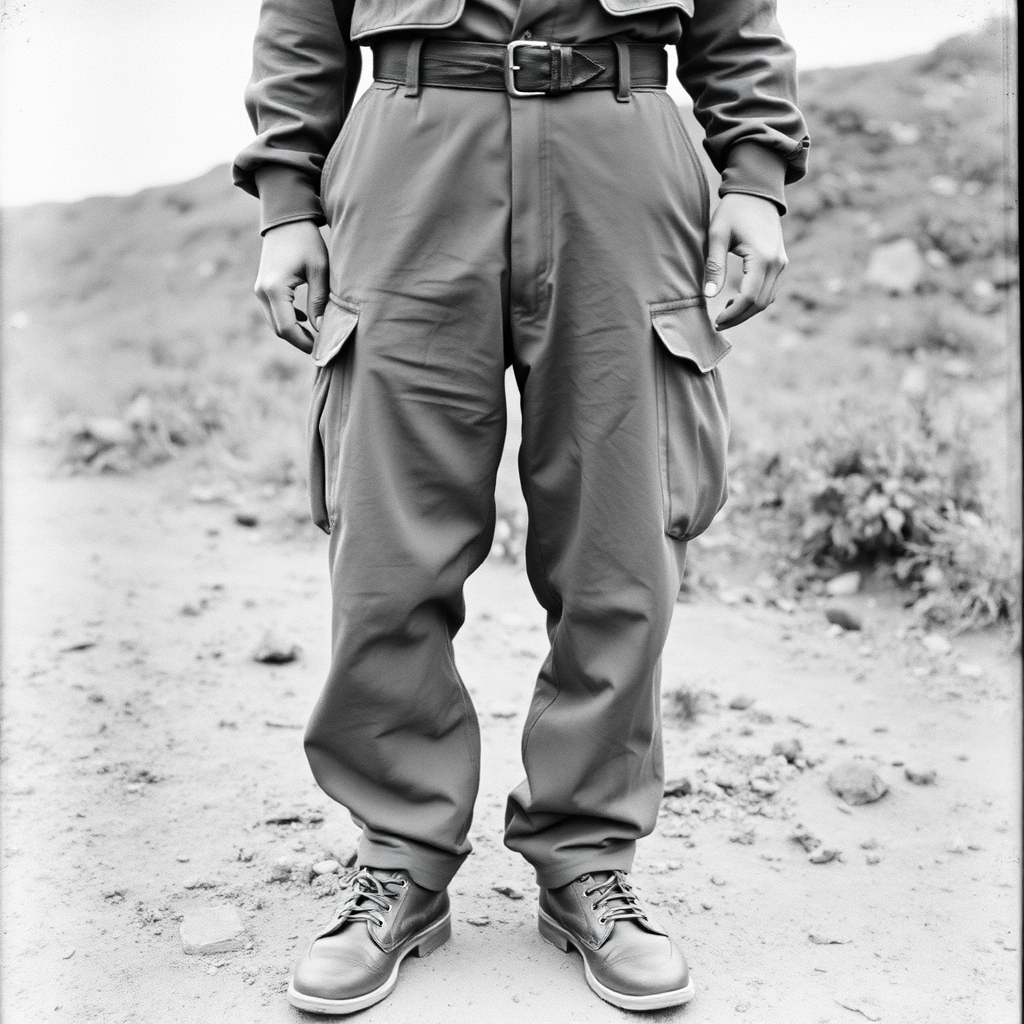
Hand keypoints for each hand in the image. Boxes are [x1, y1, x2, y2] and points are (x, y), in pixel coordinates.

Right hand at [254, 220, 329, 353]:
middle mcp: (262, 292)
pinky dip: (288, 319)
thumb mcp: (319, 270)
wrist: (286, 219)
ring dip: (294, 331)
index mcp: (275, 289)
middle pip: (279, 329)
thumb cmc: (306, 241)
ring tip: (317, 335)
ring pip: (276, 322)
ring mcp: (259, 290)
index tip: (322, 348)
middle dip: (300, 340)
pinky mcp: (262, 287)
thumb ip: (320, 301)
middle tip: (323, 345)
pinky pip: (273, 311)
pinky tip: (305, 319)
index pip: (287, 328)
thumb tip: (322, 328)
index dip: (304, 343)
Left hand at [703, 193, 786, 330]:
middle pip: (761, 303)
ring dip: (748, 311)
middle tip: (718, 323)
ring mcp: (782, 263)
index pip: (749, 298)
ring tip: (725, 313)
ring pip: (768, 299)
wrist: (756, 191)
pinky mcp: (781, 262)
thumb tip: (708, 295)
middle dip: (739, 317)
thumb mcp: (717, 236)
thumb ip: (714, 266)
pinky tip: (737, 301)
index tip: (716, 321)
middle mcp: (777, 263)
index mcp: (762, 257)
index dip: (733, 314)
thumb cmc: (733, 210)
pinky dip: (756, 301)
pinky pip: (771, 289)